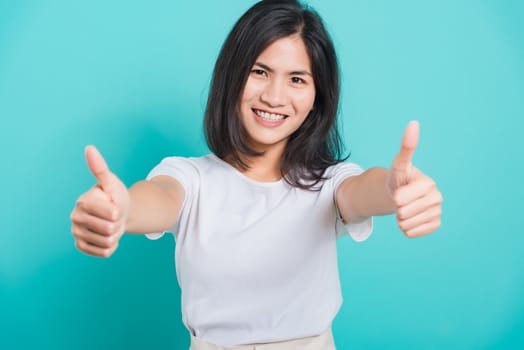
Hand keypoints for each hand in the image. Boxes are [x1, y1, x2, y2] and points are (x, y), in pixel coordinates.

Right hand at [70, 146, 129, 256]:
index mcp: (83, 201)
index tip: (114, 204)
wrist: (117, 213)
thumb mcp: (111, 182)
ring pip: (107, 242)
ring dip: (115, 235)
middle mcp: (75, 218)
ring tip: (111, 224)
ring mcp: (77, 233)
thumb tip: (89, 148)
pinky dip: (111, 246)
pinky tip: (108, 235)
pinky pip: (104, 252)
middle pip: (109, 230)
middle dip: (117, 223)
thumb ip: (100, 168)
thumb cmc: (114, 196)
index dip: (118, 210)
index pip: (111, 214)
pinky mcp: (81, 245)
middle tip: (114, 217)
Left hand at [387, 121, 442, 237]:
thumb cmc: (398, 179)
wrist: (400, 194)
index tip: (400, 190)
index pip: (400, 200)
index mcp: (429, 183)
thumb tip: (414, 123)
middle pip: (403, 213)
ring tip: (404, 208)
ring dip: (400, 219)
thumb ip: (406, 147)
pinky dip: (406, 228)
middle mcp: (437, 198)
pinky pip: (412, 233)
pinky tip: (410, 218)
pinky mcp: (435, 225)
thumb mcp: (398, 164)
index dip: (394, 197)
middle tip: (401, 200)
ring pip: (407, 225)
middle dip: (396, 208)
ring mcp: (437, 212)